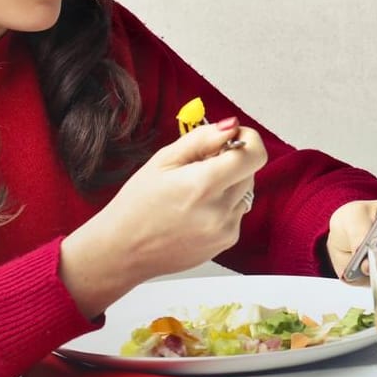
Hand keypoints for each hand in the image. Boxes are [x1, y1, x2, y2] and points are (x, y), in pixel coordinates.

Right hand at [59, 119, 266, 316]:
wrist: (122, 251)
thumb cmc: (136, 205)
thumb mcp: (163, 160)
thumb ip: (203, 139)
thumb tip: (233, 125)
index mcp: (202, 185)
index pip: (254, 155)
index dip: (248, 139)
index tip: (233, 137)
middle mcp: (219, 211)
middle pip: (250, 171)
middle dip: (232, 162)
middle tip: (200, 167)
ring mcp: (225, 230)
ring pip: (245, 191)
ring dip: (229, 185)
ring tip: (194, 193)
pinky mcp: (226, 242)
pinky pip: (237, 212)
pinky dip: (224, 205)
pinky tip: (196, 211)